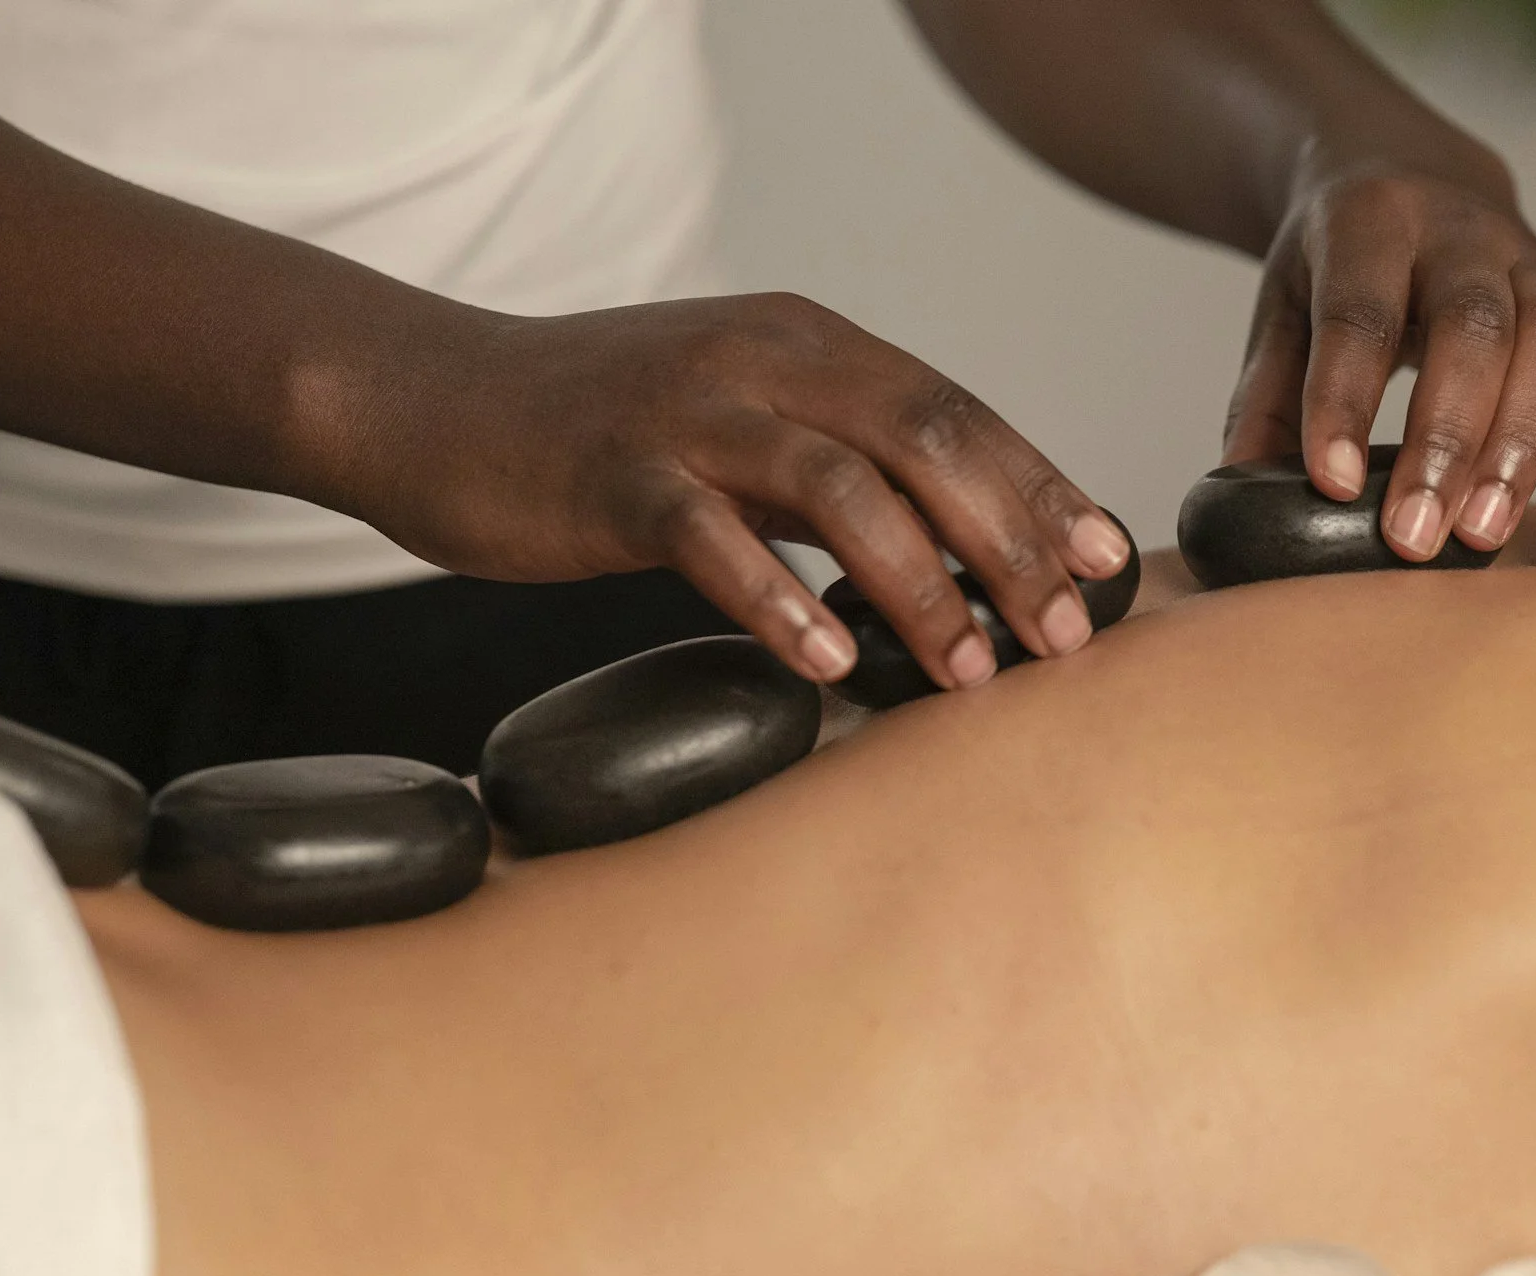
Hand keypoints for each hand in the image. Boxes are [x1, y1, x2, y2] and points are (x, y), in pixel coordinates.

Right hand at [330, 293, 1130, 688]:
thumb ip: (846, 474)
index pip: (960, 411)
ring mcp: (688, 411)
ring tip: (969, 671)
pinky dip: (778, 599)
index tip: (1107, 566)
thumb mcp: (746, 432)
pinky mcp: (612, 472)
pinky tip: (826, 663)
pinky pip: (711, 535)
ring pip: (840, 486)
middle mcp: (765, 359)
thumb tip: (964, 558)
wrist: (427, 399)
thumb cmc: (605, 437)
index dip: (1042, 489)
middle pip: (927, 440)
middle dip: (1011, 543)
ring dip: (920, 585)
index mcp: (812, 345)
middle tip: (1063, 637)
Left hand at [1222, 158, 1535, 562]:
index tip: (1332, 485)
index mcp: (1372, 221)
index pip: (1361, 311)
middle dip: (1445, 439)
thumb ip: (1264, 397)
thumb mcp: (1282, 307)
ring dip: (1524, 444)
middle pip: (1471, 327)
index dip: (1346, 399)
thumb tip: (1241, 496)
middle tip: (1415, 536)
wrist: (1409, 177)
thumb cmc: (1339, 266)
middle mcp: (1465, 233)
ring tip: (1485, 533)